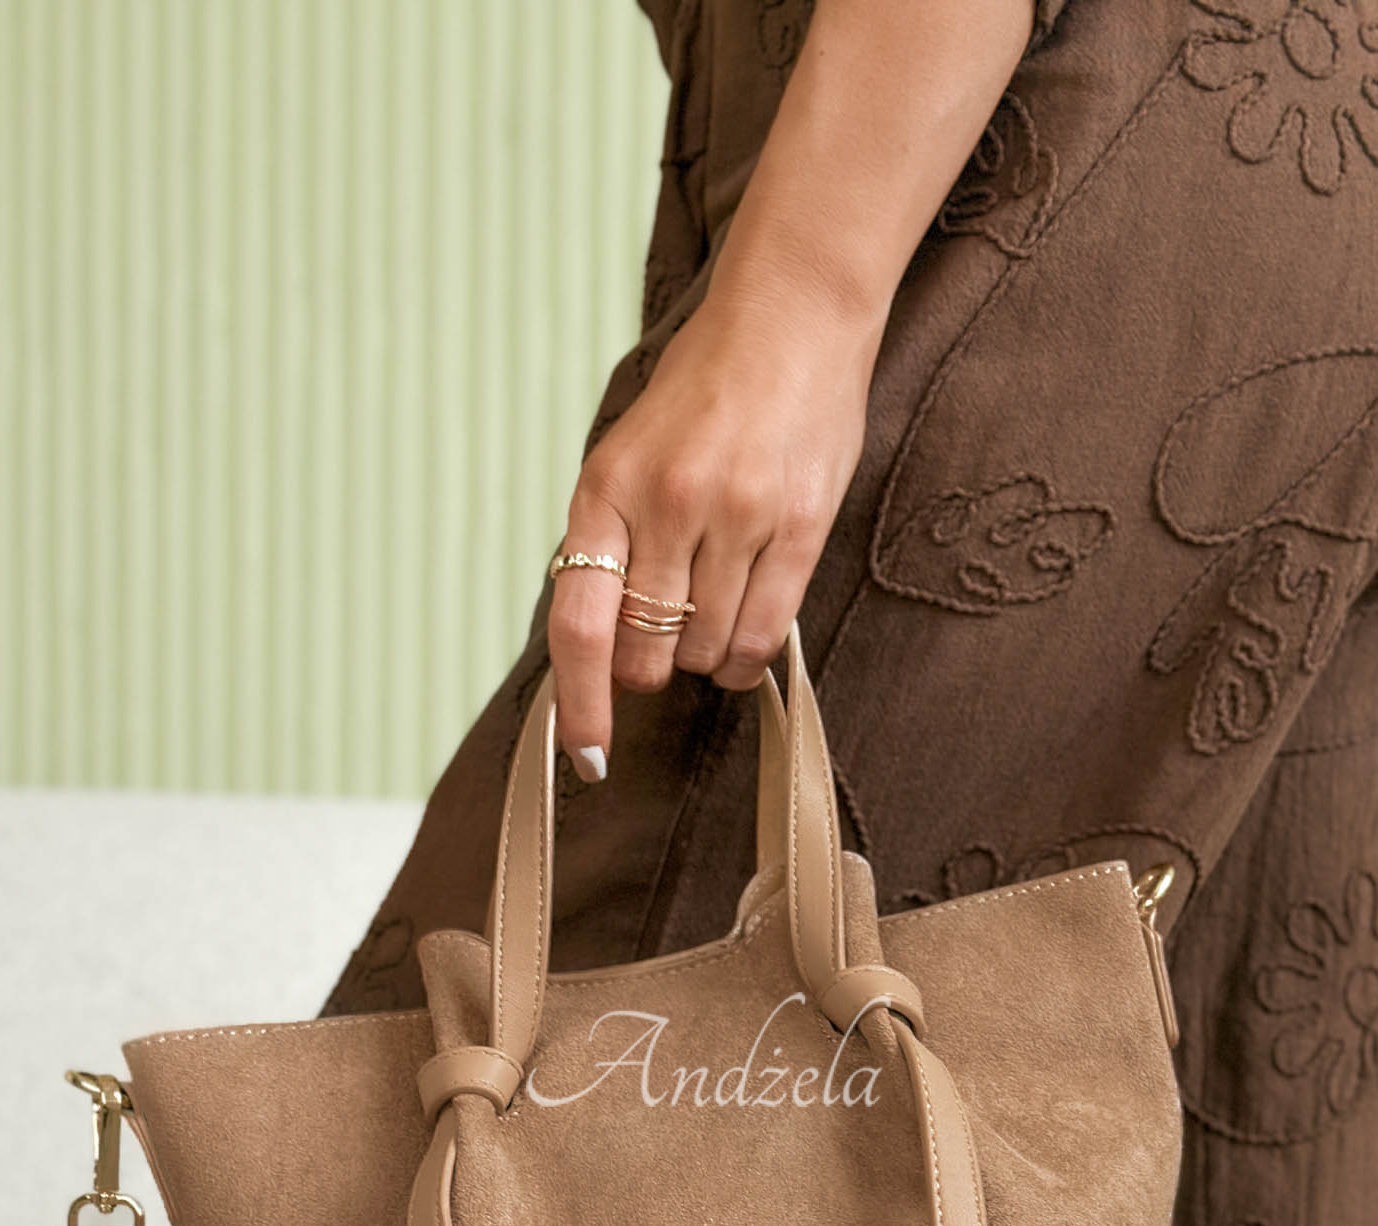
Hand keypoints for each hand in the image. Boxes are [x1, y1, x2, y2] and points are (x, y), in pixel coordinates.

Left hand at [547, 274, 881, 780]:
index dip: (580, 705)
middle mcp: (666, 505)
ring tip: (714, 606)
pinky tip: (744, 643)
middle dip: (651, 669)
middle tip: (665, 640)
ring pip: (708, 652)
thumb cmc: (704, 393)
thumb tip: (601, 648)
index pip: (580, 625)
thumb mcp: (628, 454)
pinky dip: (748, 661)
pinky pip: (763, 638)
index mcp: (605, 489)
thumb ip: (611, 540)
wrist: (791, 317)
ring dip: (706, 657)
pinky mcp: (797, 526)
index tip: (586, 756)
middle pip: (647, 651)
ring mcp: (735, 516)